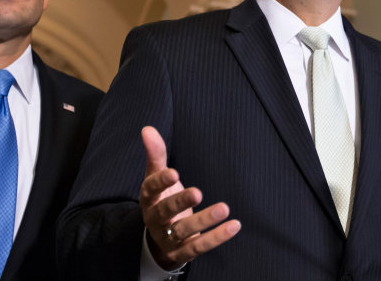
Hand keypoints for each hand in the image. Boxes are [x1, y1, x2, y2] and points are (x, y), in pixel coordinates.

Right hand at [139, 126, 240, 269]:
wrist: (158, 241)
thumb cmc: (161, 200)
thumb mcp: (156, 178)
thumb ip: (155, 154)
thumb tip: (147, 129)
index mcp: (148, 199)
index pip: (150, 189)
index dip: (161, 182)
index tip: (174, 173)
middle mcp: (155, 219)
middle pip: (165, 212)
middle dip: (180, 202)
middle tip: (198, 192)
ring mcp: (168, 238)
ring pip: (184, 231)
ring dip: (204, 220)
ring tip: (224, 208)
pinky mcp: (182, 252)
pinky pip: (199, 247)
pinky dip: (216, 237)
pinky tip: (233, 225)